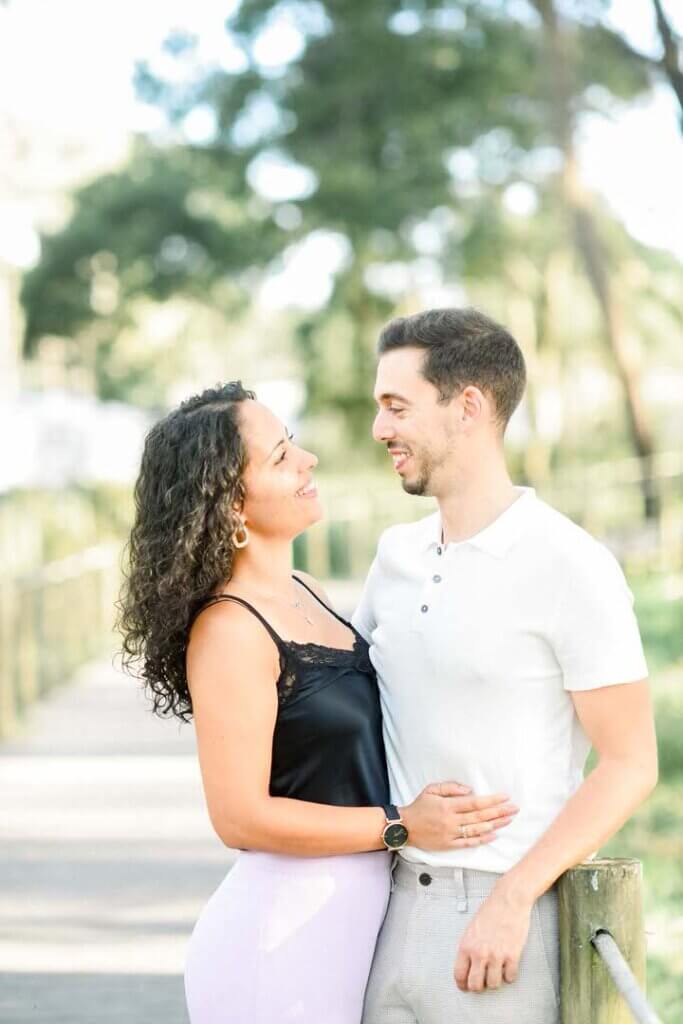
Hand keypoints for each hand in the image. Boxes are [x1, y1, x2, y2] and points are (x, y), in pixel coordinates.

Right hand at [399, 782, 518, 850]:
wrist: (405, 827)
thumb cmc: (419, 806)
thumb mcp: (431, 789)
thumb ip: (450, 788)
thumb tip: (470, 790)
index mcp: (448, 806)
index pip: (475, 802)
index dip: (492, 800)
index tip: (505, 797)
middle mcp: (451, 820)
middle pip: (480, 816)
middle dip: (499, 812)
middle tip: (514, 808)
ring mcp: (451, 834)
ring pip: (477, 830)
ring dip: (495, 825)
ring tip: (509, 820)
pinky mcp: (449, 845)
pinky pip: (469, 843)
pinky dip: (482, 840)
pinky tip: (494, 835)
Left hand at [454, 885, 532, 991]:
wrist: (509, 900)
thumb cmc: (491, 911)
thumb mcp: (472, 929)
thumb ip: (469, 948)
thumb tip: (468, 966)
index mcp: (466, 945)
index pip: (459, 974)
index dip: (462, 984)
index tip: (465, 986)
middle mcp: (480, 953)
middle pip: (475, 985)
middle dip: (479, 987)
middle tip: (483, 982)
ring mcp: (496, 955)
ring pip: (494, 985)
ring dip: (495, 981)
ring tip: (497, 972)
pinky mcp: (512, 955)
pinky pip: (510, 978)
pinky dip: (509, 975)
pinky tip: (508, 967)